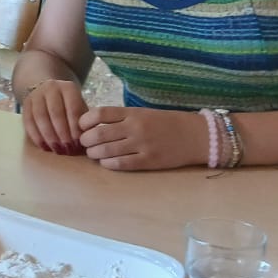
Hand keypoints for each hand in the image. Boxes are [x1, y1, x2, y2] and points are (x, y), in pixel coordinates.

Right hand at [20, 78, 87, 154]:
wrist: (50, 92)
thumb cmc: (70, 106)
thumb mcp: (80, 108)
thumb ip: (84, 122)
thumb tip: (86, 140)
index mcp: (69, 88)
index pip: (73, 109)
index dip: (75, 129)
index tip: (78, 144)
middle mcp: (52, 87)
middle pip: (56, 113)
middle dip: (62, 134)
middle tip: (67, 150)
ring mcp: (36, 94)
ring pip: (40, 117)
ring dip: (49, 137)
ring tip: (56, 150)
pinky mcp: (26, 103)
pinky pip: (28, 121)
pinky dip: (36, 136)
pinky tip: (44, 146)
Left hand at [77, 106, 207, 170]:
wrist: (196, 135)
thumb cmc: (166, 123)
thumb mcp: (143, 113)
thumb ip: (121, 118)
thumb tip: (93, 125)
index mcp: (132, 113)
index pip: (100, 113)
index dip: (85, 121)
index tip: (81, 126)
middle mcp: (135, 127)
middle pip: (99, 134)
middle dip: (86, 140)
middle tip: (84, 143)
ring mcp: (142, 145)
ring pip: (106, 151)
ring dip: (94, 154)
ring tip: (93, 154)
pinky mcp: (149, 161)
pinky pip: (121, 164)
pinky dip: (108, 164)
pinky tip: (106, 162)